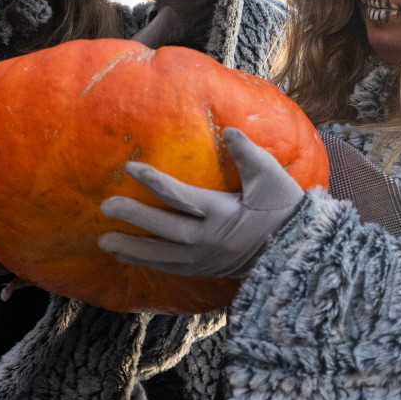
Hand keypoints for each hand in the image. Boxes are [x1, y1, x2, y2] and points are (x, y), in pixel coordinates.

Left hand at [99, 128, 302, 277]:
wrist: (296, 250)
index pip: (181, 196)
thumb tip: (229, 131)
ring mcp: (204, 258)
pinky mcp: (204, 268)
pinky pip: (170, 268)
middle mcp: (208, 239)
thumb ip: (249, 154)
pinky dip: (146, 262)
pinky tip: (126, 256)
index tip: (131, 168)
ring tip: (104, 241)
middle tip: (106, 206)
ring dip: (132, 248)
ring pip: (162, 256)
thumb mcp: (272, 177)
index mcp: (222, 213)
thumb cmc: (283, 208)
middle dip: (134, 217)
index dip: (154, 181)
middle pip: (165, 228)